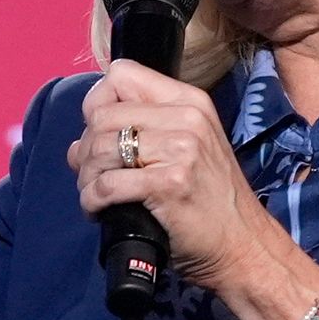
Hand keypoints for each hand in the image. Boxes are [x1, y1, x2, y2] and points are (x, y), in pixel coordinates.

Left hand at [72, 60, 292, 313]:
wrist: (242, 244)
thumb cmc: (209, 202)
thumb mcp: (184, 152)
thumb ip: (137, 136)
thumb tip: (76, 147)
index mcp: (189, 101)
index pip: (121, 74)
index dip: (97, 103)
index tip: (99, 135)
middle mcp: (186, 117)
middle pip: (102, 114)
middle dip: (86, 149)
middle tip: (93, 176)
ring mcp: (180, 149)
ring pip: (99, 147)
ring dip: (86, 177)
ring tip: (95, 196)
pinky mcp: (169, 184)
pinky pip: (107, 184)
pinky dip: (92, 200)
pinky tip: (98, 211)